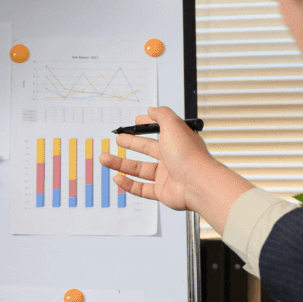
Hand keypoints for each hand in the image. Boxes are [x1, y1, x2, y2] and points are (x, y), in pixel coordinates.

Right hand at [102, 106, 254, 232]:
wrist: (198, 184)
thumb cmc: (188, 155)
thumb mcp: (173, 125)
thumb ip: (161, 114)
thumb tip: (152, 109)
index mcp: (177, 141)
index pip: (159, 131)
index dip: (147, 126)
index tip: (136, 121)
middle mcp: (172, 158)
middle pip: (147, 150)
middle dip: (131, 144)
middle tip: (118, 140)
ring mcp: (167, 176)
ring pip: (139, 169)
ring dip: (121, 164)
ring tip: (105, 159)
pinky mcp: (162, 192)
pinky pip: (142, 188)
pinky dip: (128, 184)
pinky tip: (118, 179)